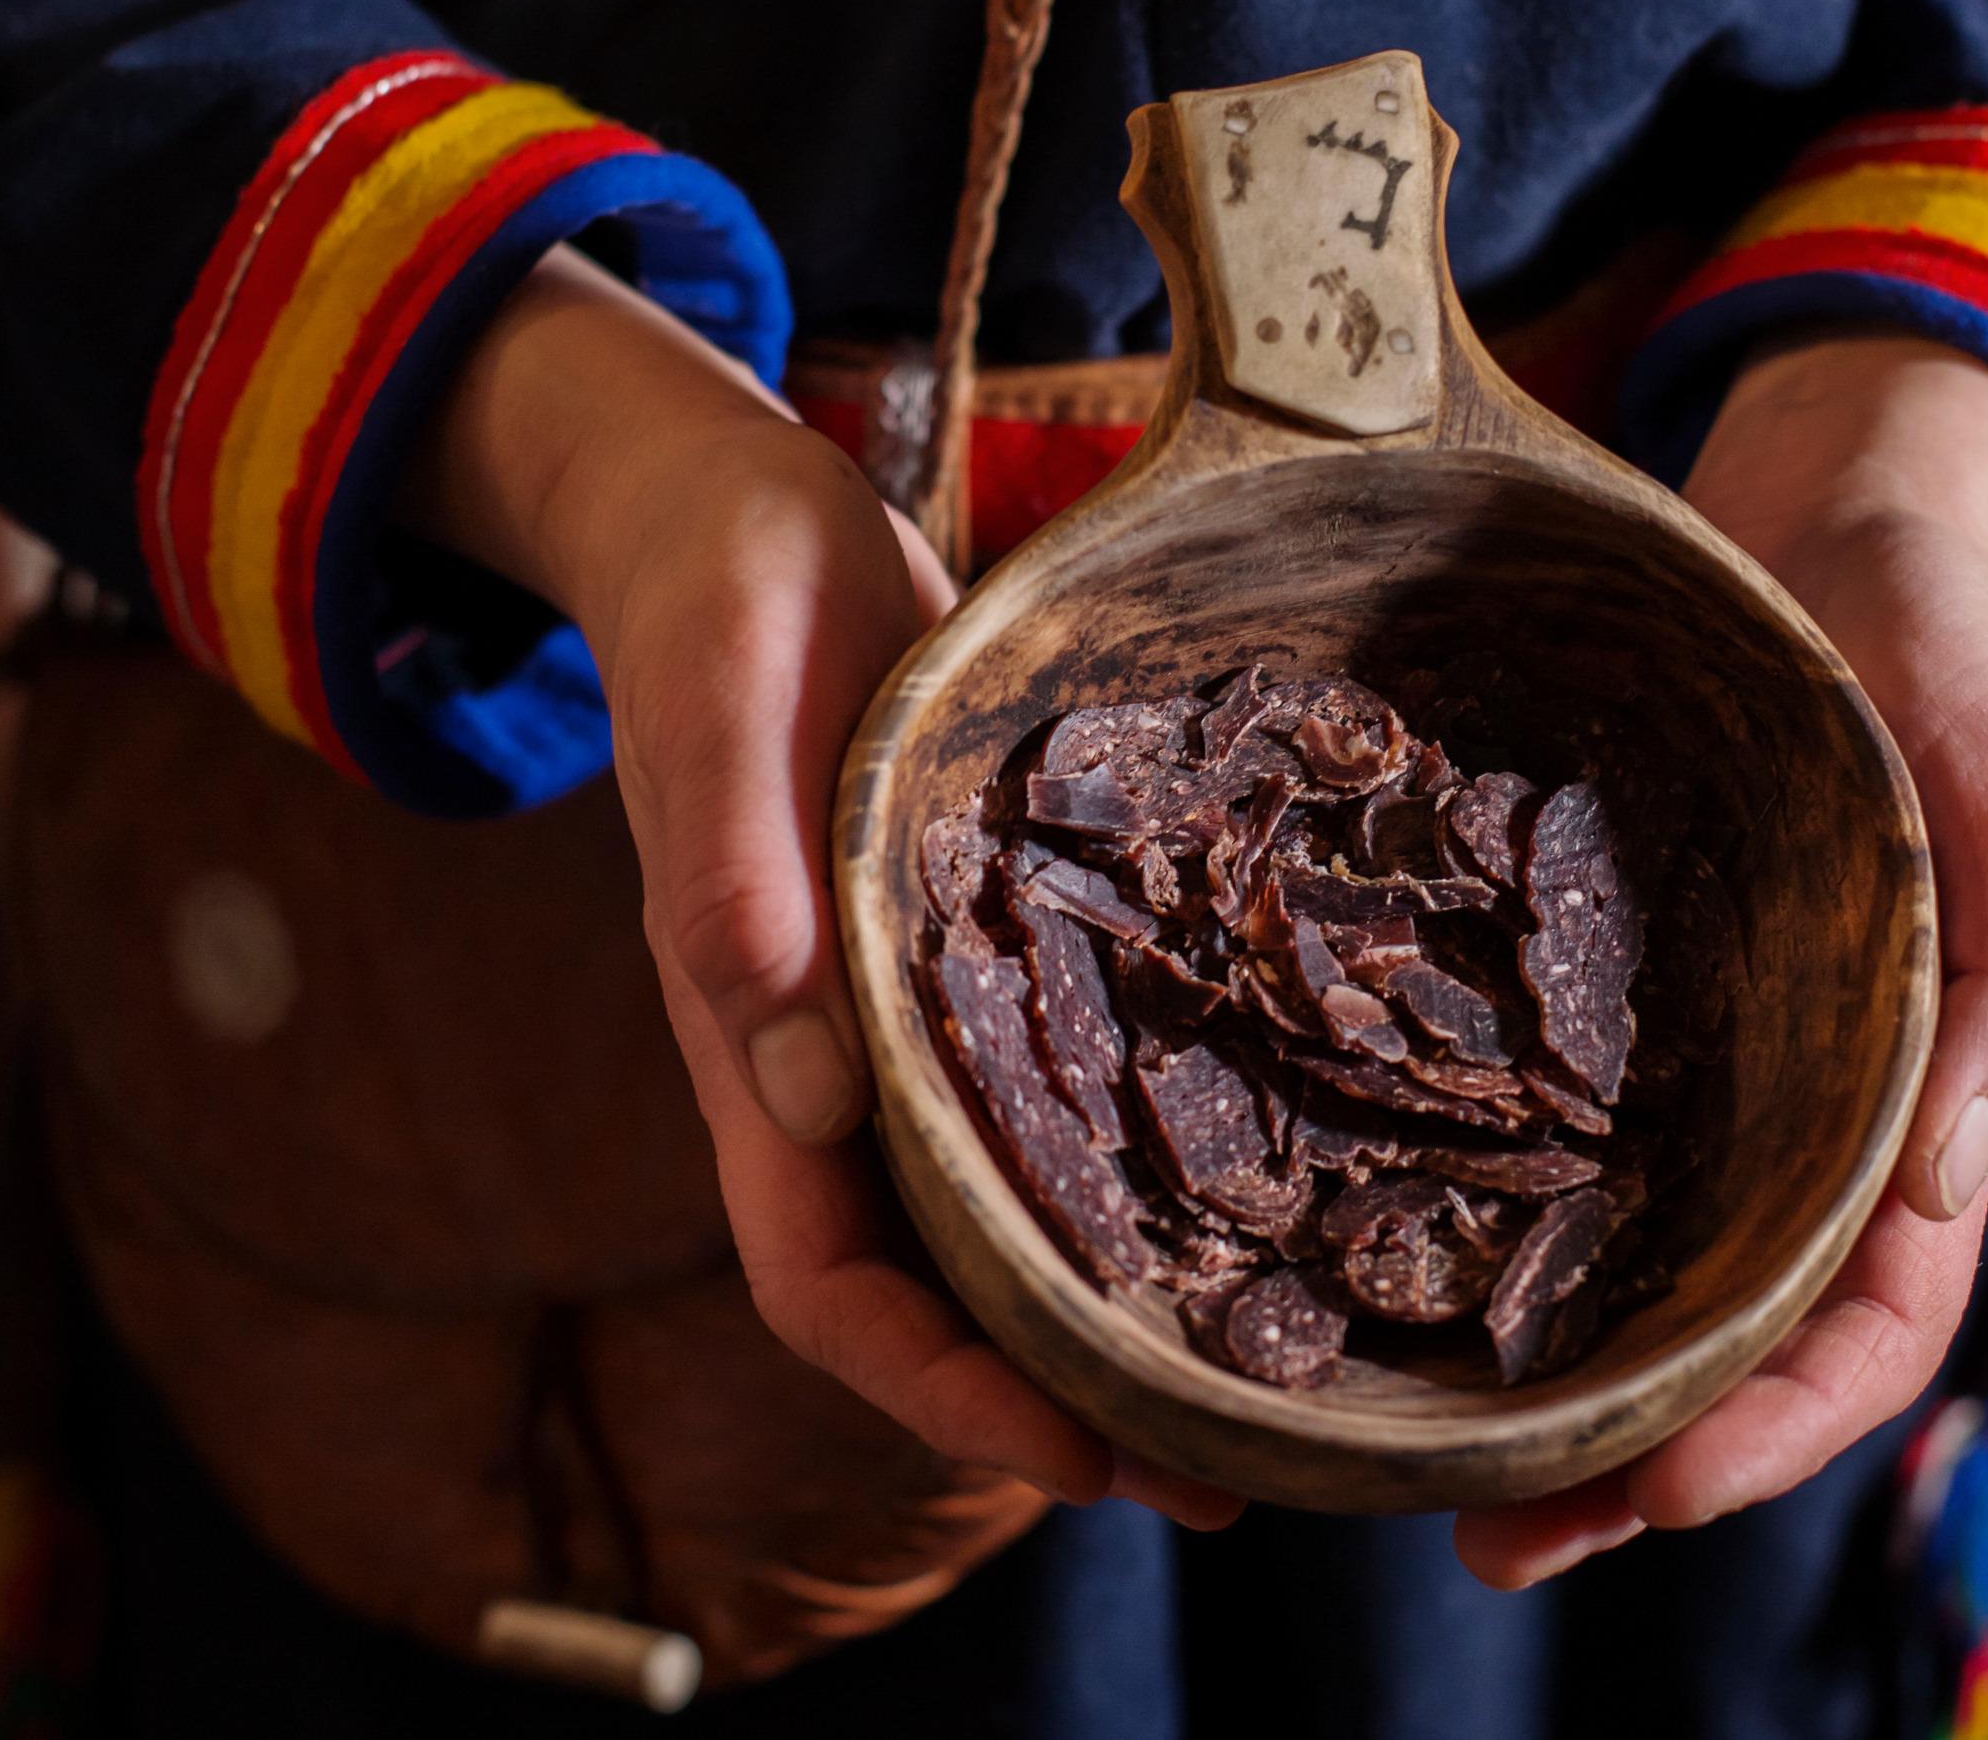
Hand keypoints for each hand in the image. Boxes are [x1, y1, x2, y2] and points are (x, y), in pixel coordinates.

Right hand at [407, 248, 1238, 1528]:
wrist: (742, 522)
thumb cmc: (717, 600)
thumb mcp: (722, 702)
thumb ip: (731, 866)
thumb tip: (797, 1074)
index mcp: (749, 1042)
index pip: (822, 1281)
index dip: (936, 1389)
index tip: (1074, 1456)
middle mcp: (832, 1063)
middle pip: (937, 1288)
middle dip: (1059, 1396)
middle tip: (1228, 1465)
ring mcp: (908, 1013)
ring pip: (1008, 1208)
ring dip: (1116, 1303)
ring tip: (1269, 1369)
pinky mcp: (982, 947)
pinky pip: (1060, 1093)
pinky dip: (1139, 1163)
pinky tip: (1255, 1175)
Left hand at [1457, 333, 1987, 1584]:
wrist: (1824, 532)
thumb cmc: (1939, 646)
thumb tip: (1955, 1171)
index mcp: (1917, 1097)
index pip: (1867, 1319)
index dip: (1776, 1428)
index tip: (1657, 1496)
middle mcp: (1789, 1110)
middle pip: (1720, 1336)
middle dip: (1622, 1462)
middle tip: (1486, 1541)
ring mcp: (1681, 1062)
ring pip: (1617, 1264)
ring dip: (1531, 1382)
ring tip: (1403, 1458)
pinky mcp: (1581, 994)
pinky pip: (1525, 1130)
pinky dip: (1464, 1216)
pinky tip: (1363, 1263)